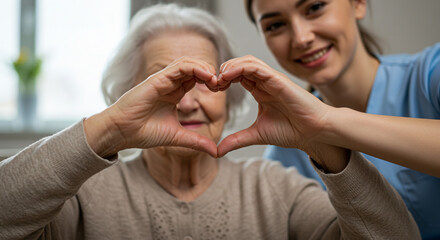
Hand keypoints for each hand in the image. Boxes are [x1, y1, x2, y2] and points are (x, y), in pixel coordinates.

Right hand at [85, 57, 218, 156]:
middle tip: (222, 84)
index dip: (212, 82)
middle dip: (211, 73)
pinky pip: (179, 67)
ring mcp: (164, 80)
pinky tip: (207, 76)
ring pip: (188, 63)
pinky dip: (195, 68)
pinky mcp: (157, 79)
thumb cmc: (143, 132)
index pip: (197, 79)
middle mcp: (170, 84)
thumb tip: (216, 151)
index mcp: (175, 94)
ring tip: (216, 80)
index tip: (222, 91)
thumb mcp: (177, 137)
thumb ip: (196, 141)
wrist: (121, 133)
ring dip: (205, 68)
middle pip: (195, 68)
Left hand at [216, 56, 331, 156]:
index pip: (236, 75)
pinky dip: (240, 67)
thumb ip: (237, 140)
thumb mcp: (256, 135)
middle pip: (239, 64)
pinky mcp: (278, 79)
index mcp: (259, 90)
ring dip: (230, 66)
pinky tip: (227, 76)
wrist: (313, 133)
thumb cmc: (291, 130)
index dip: (222, 79)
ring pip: (247, 61)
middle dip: (223, 70)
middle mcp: (265, 81)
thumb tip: (217, 151)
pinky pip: (257, 67)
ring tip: (218, 78)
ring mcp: (272, 79)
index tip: (211, 90)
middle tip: (212, 83)